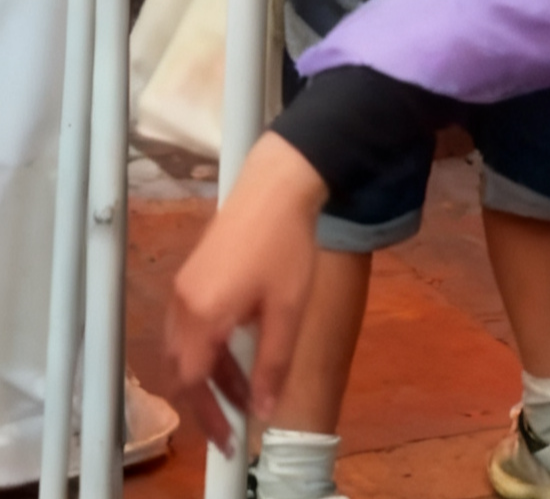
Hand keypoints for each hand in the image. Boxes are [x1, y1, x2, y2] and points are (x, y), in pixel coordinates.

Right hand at [164, 133, 326, 448]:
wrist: (276, 185)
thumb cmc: (285, 245)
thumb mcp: (287, 310)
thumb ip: (273, 364)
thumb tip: (265, 410)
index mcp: (203, 316)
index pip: (194, 383)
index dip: (209, 418)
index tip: (228, 441)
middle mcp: (183, 304)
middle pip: (184, 369)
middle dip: (209, 400)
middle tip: (237, 421)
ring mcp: (183, 287)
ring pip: (186, 348)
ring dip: (211, 373)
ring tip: (247, 388)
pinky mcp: (192, 275)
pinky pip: (190, 326)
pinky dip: (209, 348)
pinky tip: (238, 350)